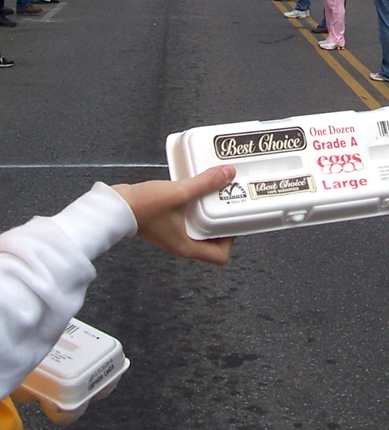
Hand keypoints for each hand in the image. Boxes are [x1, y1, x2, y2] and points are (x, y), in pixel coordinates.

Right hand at [113, 166, 236, 264]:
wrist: (113, 205)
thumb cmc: (143, 207)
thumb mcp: (179, 193)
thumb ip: (205, 183)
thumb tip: (228, 173)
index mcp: (186, 246)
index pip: (219, 256)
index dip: (231, 240)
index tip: (234, 219)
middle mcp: (181, 242)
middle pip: (212, 239)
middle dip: (222, 220)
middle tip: (230, 201)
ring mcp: (173, 231)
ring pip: (200, 224)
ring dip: (209, 208)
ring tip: (217, 190)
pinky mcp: (166, 219)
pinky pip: (188, 214)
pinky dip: (196, 202)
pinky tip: (197, 186)